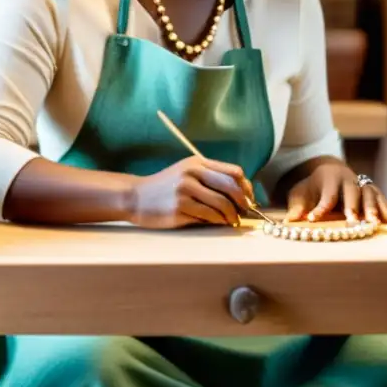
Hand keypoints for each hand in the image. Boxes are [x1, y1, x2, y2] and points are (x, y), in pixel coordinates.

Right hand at [130, 156, 254, 229]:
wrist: (136, 197)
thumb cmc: (165, 186)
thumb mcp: (186, 172)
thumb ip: (210, 177)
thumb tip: (241, 192)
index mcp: (197, 163)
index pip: (233, 171)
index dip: (246, 186)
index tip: (249, 198)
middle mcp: (192, 174)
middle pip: (230, 187)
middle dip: (242, 202)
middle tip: (245, 212)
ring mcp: (185, 191)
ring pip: (221, 204)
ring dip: (231, 215)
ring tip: (232, 220)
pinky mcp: (179, 208)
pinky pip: (208, 216)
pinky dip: (218, 221)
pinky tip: (218, 222)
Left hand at [284, 160, 386, 224]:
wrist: (328, 172)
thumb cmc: (312, 187)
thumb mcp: (300, 194)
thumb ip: (296, 207)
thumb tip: (288, 222)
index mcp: (328, 177)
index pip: (326, 193)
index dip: (321, 207)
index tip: (313, 219)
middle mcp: (348, 178)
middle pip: (352, 192)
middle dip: (354, 207)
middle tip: (354, 221)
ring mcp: (361, 184)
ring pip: (370, 194)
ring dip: (375, 208)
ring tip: (380, 223)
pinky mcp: (372, 191)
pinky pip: (383, 199)